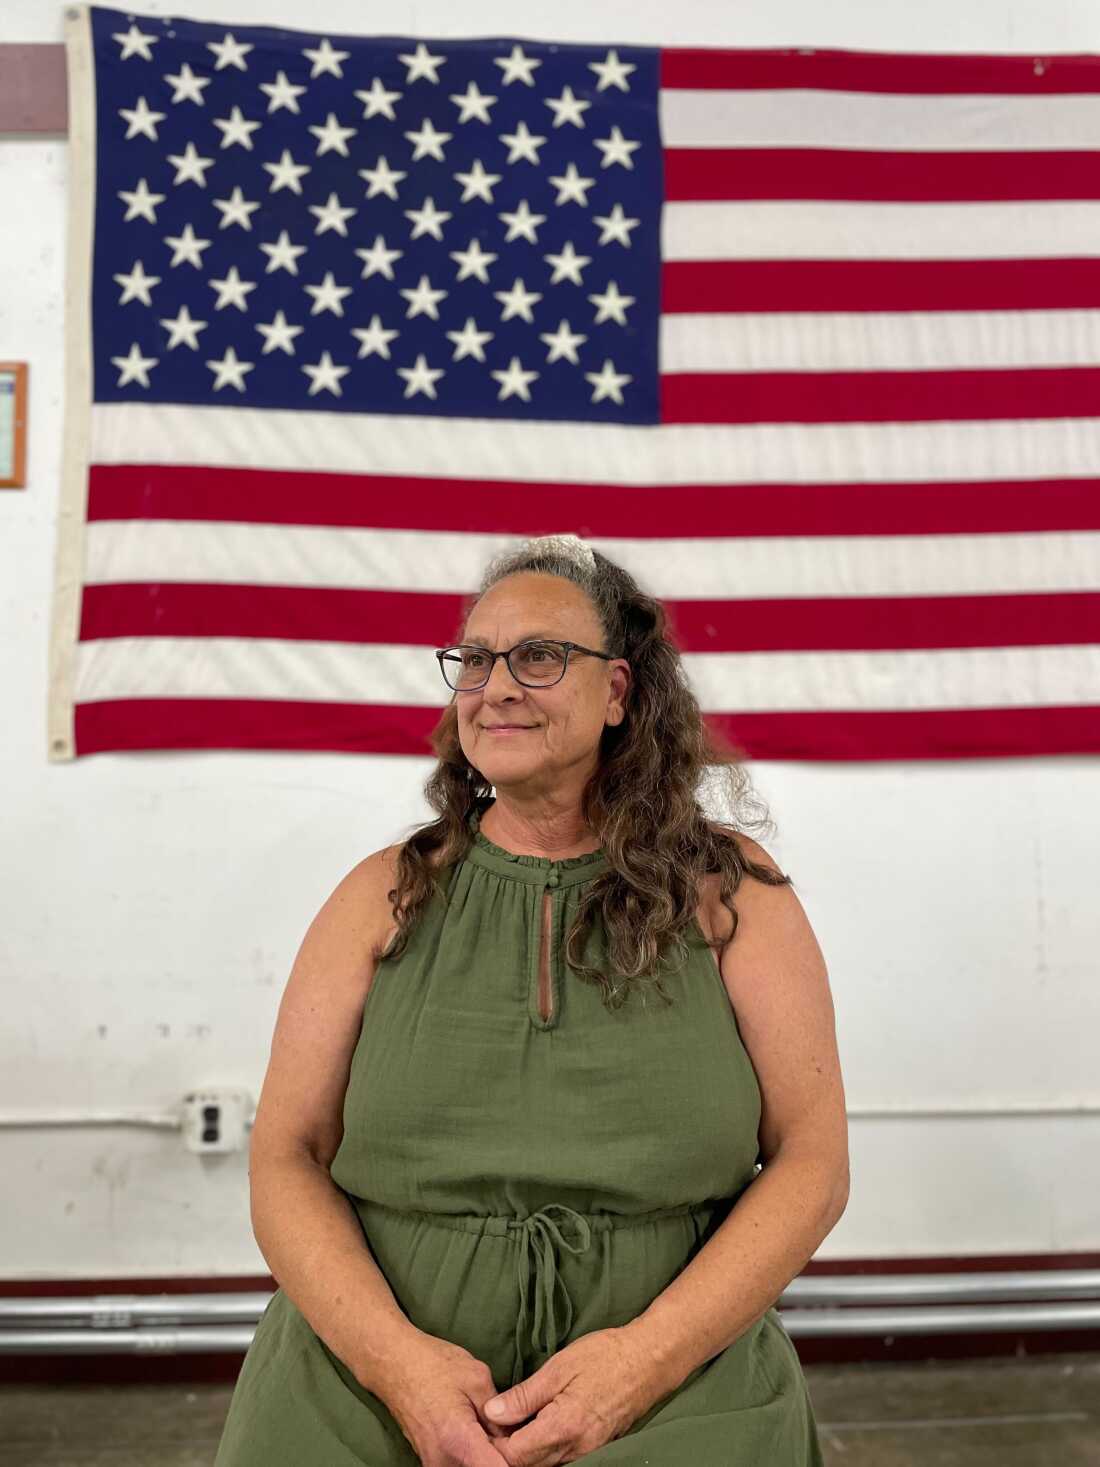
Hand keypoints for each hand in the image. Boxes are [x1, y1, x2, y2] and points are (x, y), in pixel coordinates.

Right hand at [371, 1330, 520, 1466]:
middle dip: (504, 1456)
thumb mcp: (477, 1378)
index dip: (518, 1460)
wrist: (394, 1365)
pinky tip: (481, 1434)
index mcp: (459, 1441)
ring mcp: (435, 1466)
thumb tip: (516, 1436)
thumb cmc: (434, 1364)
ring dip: (489, 1456)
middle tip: (511, 1431)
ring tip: (495, 1430)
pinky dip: (475, 1456)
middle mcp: (444, 1463)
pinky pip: (462, 1465)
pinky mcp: (432, 1463)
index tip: (528, 1448)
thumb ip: (500, 1413)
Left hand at [476, 1326, 666, 1465]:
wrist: (648, 1361)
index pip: (515, 1456)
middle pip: (528, 1466)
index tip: (484, 1424)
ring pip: (545, 1465)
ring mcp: (587, 1452)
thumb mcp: (558, 1367)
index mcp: (562, 1427)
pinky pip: (562, 1459)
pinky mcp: (595, 1448)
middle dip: (507, 1450)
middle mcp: (575, 1448)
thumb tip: (491, 1413)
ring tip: (514, 1425)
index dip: (494, 1444)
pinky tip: (537, 1428)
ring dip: (526, 1452)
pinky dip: (544, 1450)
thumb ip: (524, 1396)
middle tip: (495, 1424)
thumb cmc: (603, 1356)